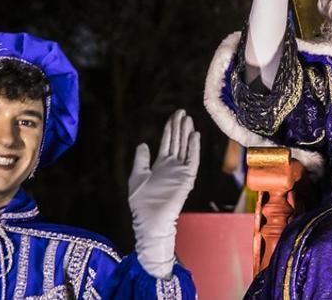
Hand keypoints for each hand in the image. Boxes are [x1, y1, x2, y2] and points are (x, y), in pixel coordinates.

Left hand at [128, 110, 199, 278]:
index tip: (174, 116)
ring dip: (187, 133)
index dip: (171, 129)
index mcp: (160, 165)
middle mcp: (172, 166)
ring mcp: (180, 171)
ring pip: (185, 148)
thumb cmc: (141, 203)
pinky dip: (193, 148)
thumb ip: (141, 160)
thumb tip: (143, 144)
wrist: (149, 220)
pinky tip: (194, 136)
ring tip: (188, 119)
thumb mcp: (137, 177)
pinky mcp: (186, 178)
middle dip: (180, 126)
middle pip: (177, 142)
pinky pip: (191, 160)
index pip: (168, 142)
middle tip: (182, 112)